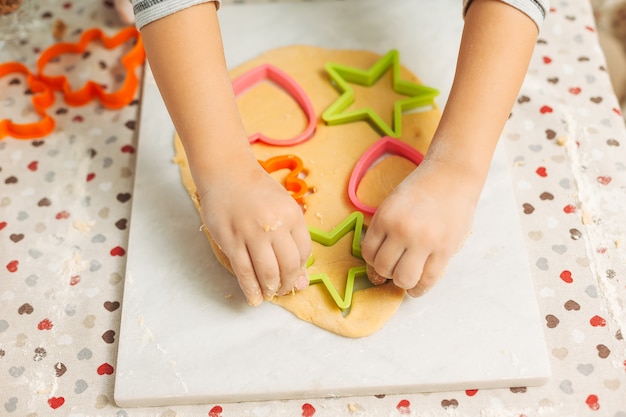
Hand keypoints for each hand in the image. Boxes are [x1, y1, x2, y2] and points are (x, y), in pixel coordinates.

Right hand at [198, 158, 311, 305]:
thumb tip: (301, 279)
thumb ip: (293, 239)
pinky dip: (251, 288)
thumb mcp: (283, 207)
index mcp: (292, 214)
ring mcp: (251, 233)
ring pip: (267, 272)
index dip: (300, 269)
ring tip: (269, 293)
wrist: (226, 172)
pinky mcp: (231, 240)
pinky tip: (254, 297)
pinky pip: (244, 271)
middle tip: (282, 290)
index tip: (294, 275)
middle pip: (288, 266)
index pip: (304, 252)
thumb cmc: (256, 190)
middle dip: (287, 284)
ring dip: (271, 289)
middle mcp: (274, 224)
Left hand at [361, 159, 477, 296]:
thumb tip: (377, 262)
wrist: (452, 175)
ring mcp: (424, 242)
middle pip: (383, 267)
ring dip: (402, 282)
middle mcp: (402, 231)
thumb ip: (384, 229)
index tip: (380, 261)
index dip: (372, 261)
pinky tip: (417, 288)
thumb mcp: (392, 204)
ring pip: (403, 278)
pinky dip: (419, 289)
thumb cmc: (421, 188)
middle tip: (394, 268)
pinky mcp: (444, 250)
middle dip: (386, 272)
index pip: (368, 253)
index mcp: (385, 217)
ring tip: (406, 277)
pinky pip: (427, 280)